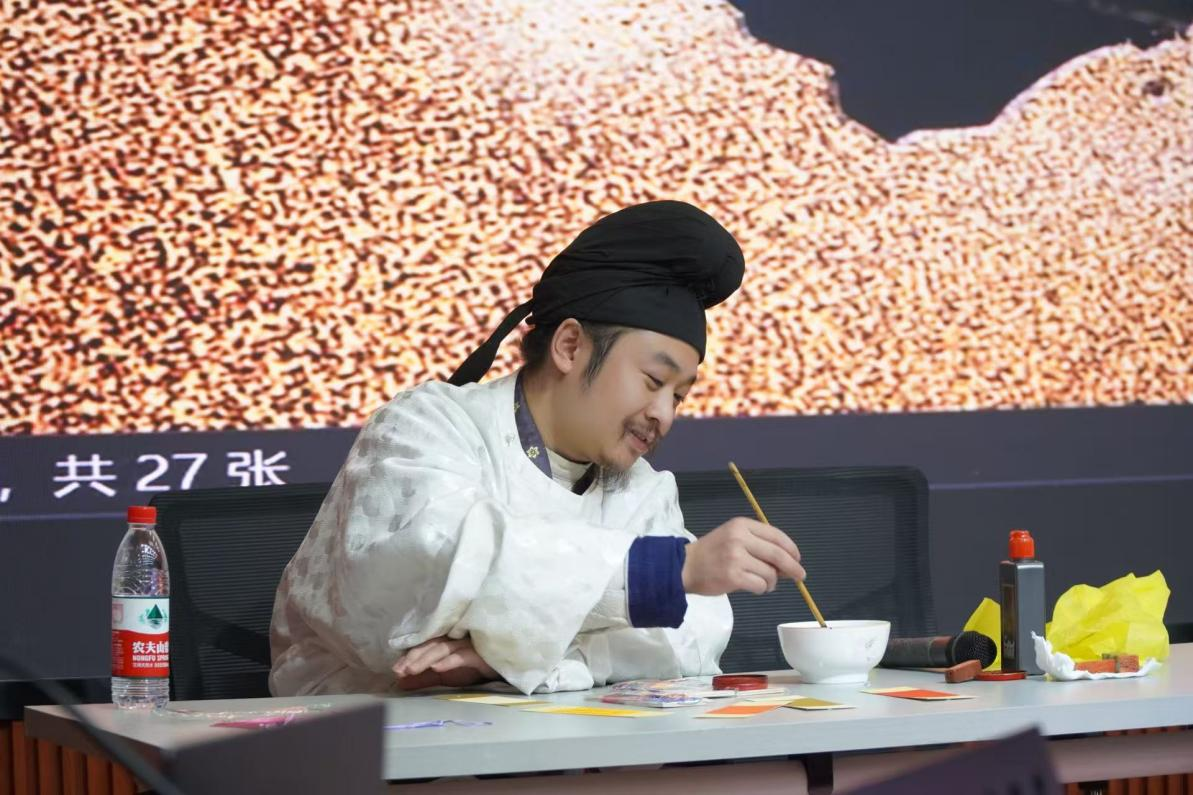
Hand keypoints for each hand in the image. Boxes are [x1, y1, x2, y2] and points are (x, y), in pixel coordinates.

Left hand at [392, 636, 498, 690]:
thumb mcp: (446, 676)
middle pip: (431, 644)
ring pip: (443, 648)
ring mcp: (468, 644)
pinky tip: (437, 668)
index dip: (410, 656)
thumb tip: (401, 683)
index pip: (425, 646)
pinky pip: (462, 655)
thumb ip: (425, 678)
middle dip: (414, 657)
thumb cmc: (475, 668)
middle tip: (399, 670)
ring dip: (426, 658)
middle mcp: (456, 639)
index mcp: (447, 642)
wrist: (505, 668)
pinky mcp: (480, 652)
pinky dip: (449, 661)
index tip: (396, 670)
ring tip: (411, 670)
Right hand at [682, 517, 803, 595]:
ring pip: (770, 573)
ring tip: (763, 583)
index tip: (797, 558)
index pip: (775, 535)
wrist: (684, 566)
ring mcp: (736, 557)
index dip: (791, 548)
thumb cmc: (711, 553)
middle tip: (800, 576)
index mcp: (741, 525)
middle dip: (793, 567)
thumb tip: (787, 563)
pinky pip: (760, 585)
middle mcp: (739, 538)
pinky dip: (761, 589)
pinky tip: (754, 587)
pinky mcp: (733, 576)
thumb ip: (758, 545)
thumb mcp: (733, 538)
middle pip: (778, 554)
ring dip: (772, 582)